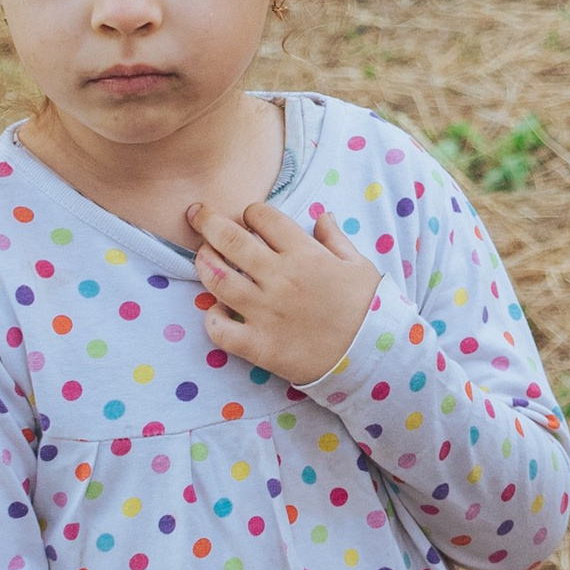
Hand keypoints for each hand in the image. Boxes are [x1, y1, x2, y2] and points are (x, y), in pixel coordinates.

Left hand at [187, 195, 379, 382]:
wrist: (372, 357)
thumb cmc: (369, 309)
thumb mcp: (359, 265)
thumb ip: (336, 239)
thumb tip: (321, 216)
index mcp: (305, 254)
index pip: (264, 217)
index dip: (251, 212)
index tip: (248, 217)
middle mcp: (280, 278)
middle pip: (231, 240)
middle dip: (208, 222)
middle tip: (196, 215)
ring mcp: (265, 312)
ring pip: (218, 279)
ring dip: (203, 263)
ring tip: (201, 256)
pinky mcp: (259, 345)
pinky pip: (220, 330)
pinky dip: (211, 318)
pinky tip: (214, 310)